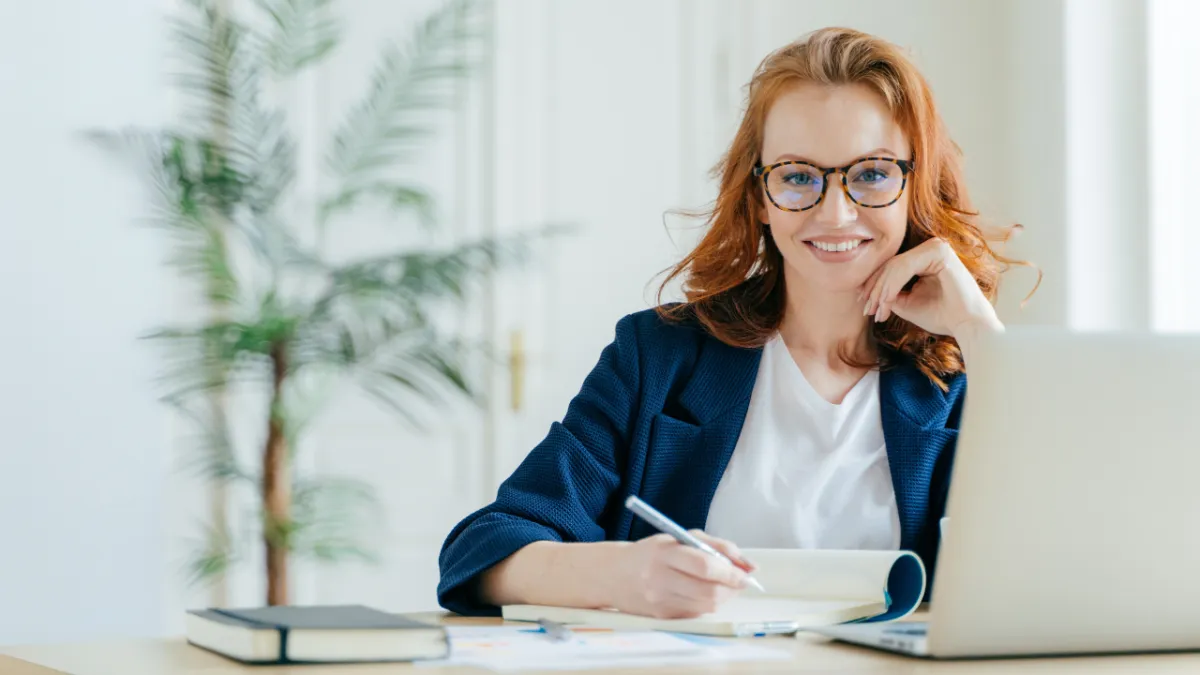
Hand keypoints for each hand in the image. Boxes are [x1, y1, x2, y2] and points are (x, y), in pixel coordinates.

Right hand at [606, 531, 751, 618]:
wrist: (614, 574)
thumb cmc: (653, 553)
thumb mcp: (681, 537)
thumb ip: (717, 546)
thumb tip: (749, 566)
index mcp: (664, 553)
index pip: (705, 566)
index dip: (731, 572)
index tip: (746, 573)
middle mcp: (660, 578)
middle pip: (709, 591)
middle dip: (732, 587)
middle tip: (739, 580)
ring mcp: (660, 601)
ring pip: (707, 605)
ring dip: (723, 596)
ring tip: (721, 585)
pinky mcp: (662, 617)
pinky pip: (697, 613)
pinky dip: (707, 604)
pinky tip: (702, 593)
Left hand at [859, 237, 1002, 341]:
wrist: (967, 325)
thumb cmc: (942, 316)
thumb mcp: (907, 303)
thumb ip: (889, 293)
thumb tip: (866, 290)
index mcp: (925, 258)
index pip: (892, 267)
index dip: (874, 286)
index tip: (863, 305)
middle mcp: (931, 248)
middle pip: (892, 265)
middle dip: (875, 289)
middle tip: (867, 309)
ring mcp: (936, 247)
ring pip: (896, 266)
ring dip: (881, 289)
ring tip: (875, 309)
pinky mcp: (939, 252)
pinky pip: (905, 267)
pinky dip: (892, 285)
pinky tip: (885, 300)